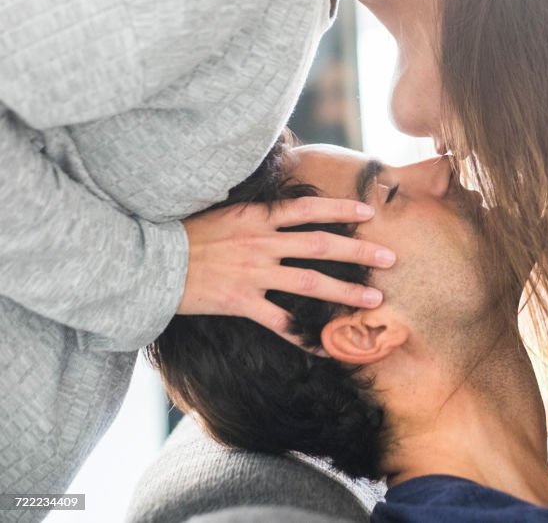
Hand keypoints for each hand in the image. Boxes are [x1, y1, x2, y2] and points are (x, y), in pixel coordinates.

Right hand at [180, 196, 395, 346]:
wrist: (149, 261)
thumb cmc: (184, 233)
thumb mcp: (222, 211)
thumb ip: (255, 212)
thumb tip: (281, 206)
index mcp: (258, 218)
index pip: (309, 208)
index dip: (341, 209)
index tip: (368, 213)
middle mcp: (262, 243)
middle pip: (322, 245)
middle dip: (360, 251)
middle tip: (391, 257)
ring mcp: (254, 274)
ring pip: (310, 283)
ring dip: (345, 292)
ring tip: (375, 301)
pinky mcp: (241, 302)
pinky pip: (280, 322)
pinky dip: (303, 336)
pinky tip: (324, 347)